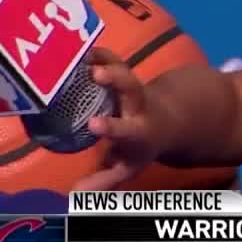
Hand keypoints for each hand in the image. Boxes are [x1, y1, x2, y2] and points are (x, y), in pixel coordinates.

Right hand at [72, 48, 161, 190]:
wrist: (167, 122)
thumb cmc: (139, 147)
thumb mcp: (127, 166)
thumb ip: (104, 181)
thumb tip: (74, 194)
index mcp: (137, 131)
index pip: (125, 131)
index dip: (111, 127)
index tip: (93, 123)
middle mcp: (137, 106)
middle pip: (131, 90)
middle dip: (116, 81)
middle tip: (96, 73)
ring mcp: (133, 88)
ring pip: (124, 71)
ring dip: (107, 62)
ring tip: (84, 55)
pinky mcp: (126, 73)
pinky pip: (114, 59)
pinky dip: (99, 53)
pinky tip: (79, 47)